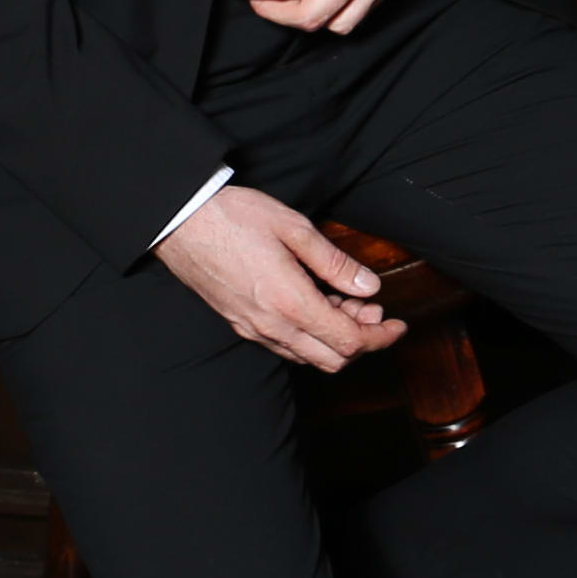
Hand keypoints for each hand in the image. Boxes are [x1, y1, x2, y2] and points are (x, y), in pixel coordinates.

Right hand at [152, 184, 404, 372]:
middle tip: (373, 310)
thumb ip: (335, 263)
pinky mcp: (238, 323)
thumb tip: (370, 286)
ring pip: (308, 356)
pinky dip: (310, 335)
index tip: (398, 325)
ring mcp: (252, 328)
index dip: (380, 337)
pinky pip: (285, 346)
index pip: (349, 341)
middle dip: (362, 340)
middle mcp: (271, 326)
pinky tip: (315, 304)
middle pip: (332, 360)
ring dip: (335, 338)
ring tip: (346, 302)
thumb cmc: (233, 217)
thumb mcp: (294, 229)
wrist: (178, 221)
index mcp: (290, 303)